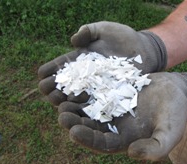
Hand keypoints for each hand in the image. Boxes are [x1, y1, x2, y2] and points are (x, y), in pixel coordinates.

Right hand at [38, 21, 166, 105]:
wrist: (143, 50)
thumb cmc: (123, 37)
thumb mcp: (104, 29)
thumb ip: (89, 32)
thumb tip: (74, 41)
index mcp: (79, 60)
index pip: (59, 67)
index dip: (49, 72)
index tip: (43, 75)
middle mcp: (85, 77)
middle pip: (63, 86)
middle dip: (54, 90)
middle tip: (50, 92)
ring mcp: (96, 88)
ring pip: (75, 99)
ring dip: (66, 102)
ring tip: (62, 103)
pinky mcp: (108, 96)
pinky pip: (94, 104)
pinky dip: (85, 108)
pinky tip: (80, 110)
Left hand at [57, 72, 186, 160]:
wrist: (177, 92)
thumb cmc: (176, 114)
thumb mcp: (171, 133)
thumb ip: (156, 148)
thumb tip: (132, 153)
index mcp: (125, 139)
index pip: (101, 144)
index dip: (87, 139)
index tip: (73, 132)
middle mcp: (115, 126)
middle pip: (90, 127)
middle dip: (75, 122)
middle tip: (62, 114)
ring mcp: (112, 109)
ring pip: (89, 110)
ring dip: (75, 106)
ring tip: (61, 99)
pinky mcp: (112, 93)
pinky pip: (96, 92)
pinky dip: (85, 88)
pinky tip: (75, 81)